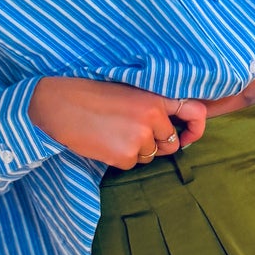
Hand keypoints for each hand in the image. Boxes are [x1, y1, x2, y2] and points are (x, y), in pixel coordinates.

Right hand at [28, 76, 207, 167]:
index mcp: (156, 98)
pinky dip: (119, 158)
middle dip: (156, 144)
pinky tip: (103, 142)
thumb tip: (171, 129)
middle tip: (130, 131)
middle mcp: (153, 118)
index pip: (195, 113)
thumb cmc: (91, 94)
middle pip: (170, 144)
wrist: (58, 104)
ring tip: (112, 131)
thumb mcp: (129, 90)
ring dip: (135, 151)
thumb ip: (153, 106)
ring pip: (150, 157)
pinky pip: (131, 165)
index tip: (187, 137)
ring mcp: (139, 139)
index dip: (196, 129)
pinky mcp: (125, 156)